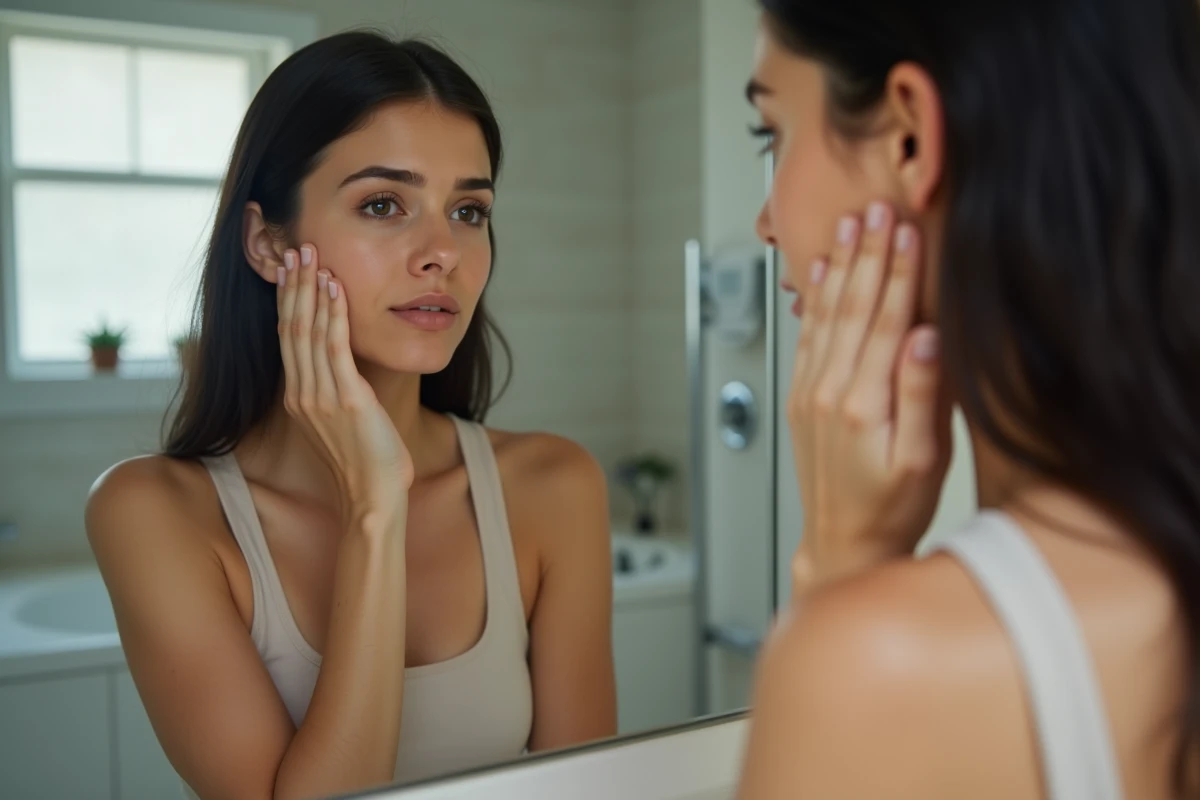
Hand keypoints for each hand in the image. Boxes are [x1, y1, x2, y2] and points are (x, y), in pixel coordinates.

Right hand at [276, 244, 412, 526]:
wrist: (372, 500)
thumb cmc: (366, 465)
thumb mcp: (342, 424)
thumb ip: (335, 395)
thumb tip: (344, 373)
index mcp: (298, 399)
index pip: (288, 340)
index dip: (288, 302)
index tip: (290, 272)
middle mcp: (302, 394)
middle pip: (291, 328)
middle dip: (294, 286)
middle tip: (296, 249)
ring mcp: (320, 396)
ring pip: (309, 332)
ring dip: (311, 290)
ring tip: (313, 257)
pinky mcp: (346, 399)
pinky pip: (335, 347)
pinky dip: (334, 314)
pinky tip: (335, 288)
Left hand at [788, 202, 951, 589]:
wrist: (843, 542)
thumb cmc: (891, 508)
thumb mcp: (923, 460)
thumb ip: (922, 396)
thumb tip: (926, 337)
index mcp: (864, 402)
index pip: (885, 321)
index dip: (898, 271)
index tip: (906, 229)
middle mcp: (829, 391)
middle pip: (852, 307)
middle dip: (867, 254)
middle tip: (876, 208)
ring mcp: (810, 393)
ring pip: (826, 315)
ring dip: (839, 267)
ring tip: (848, 226)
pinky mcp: (801, 399)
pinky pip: (807, 338)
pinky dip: (813, 301)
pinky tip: (817, 275)